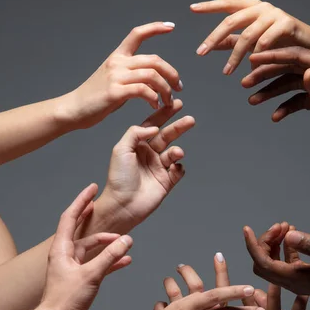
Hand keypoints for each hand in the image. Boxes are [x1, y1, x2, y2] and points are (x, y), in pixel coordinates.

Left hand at [0, 184, 132, 309]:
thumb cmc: (66, 301)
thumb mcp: (91, 275)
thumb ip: (110, 256)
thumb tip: (127, 240)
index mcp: (61, 249)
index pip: (70, 216)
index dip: (82, 200)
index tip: (92, 188)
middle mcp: (65, 255)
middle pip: (84, 232)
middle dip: (99, 222)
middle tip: (111, 210)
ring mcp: (73, 267)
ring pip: (94, 249)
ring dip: (109, 245)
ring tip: (126, 242)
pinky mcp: (81, 279)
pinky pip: (99, 264)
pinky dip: (111, 261)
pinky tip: (126, 261)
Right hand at [65, 22, 182, 128]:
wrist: (74, 109)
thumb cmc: (96, 98)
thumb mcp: (114, 79)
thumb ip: (131, 74)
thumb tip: (151, 78)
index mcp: (117, 56)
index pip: (137, 34)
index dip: (155, 27)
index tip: (171, 26)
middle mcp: (117, 62)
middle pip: (154, 60)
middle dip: (171, 73)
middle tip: (178, 88)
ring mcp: (116, 76)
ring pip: (152, 75)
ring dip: (166, 89)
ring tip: (168, 100)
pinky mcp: (115, 92)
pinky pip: (143, 91)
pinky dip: (154, 98)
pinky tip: (155, 105)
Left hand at [96, 108, 194, 228]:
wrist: (123, 204)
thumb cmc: (118, 178)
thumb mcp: (121, 149)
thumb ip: (135, 133)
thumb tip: (154, 127)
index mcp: (138, 145)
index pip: (154, 125)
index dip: (164, 114)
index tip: (176, 104)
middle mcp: (149, 154)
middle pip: (167, 136)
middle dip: (179, 127)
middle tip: (190, 120)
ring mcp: (158, 168)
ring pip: (174, 153)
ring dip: (177, 150)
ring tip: (176, 152)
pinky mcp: (166, 182)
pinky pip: (178, 171)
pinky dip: (179, 168)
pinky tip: (174, 169)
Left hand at [190, 0, 309, 74]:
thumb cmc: (282, 45)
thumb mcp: (254, 42)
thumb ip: (234, 40)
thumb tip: (213, 44)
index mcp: (252, 8)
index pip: (227, 4)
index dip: (209, 5)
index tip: (192, 8)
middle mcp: (262, 7)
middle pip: (232, 21)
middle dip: (214, 38)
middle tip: (200, 53)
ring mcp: (275, 14)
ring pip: (247, 35)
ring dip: (235, 55)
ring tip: (227, 71)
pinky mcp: (287, 24)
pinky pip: (266, 39)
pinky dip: (257, 53)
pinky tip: (250, 65)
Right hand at [242, 46, 309, 129]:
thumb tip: (303, 72)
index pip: (295, 56)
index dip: (272, 56)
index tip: (252, 58)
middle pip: (287, 69)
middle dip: (265, 75)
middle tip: (245, 83)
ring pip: (290, 86)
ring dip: (271, 93)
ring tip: (253, 101)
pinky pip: (298, 102)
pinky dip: (286, 108)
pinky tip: (276, 116)